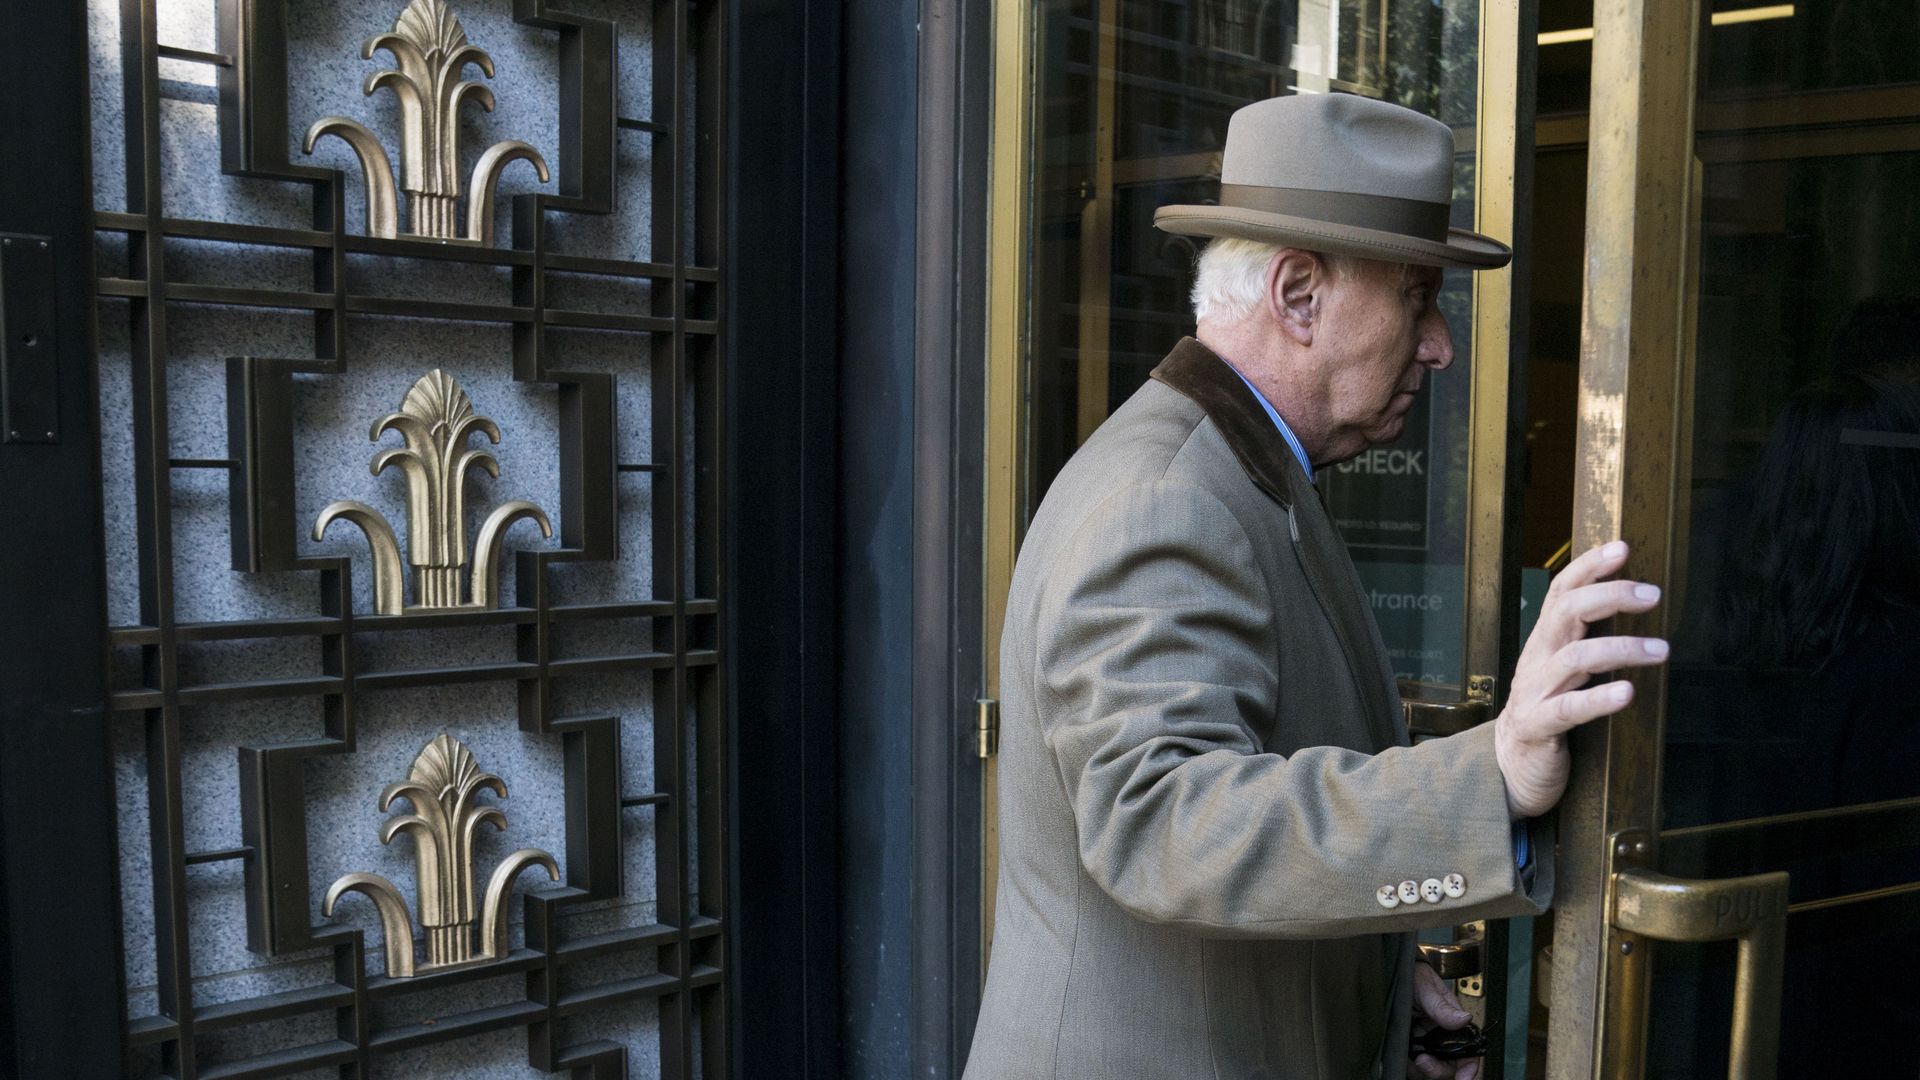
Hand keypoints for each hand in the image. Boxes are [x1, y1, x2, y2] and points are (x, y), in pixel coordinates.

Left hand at [1410, 960, 1479, 1079]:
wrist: (1390, 971)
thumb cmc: (1413, 975)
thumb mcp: (1426, 988)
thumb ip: (1442, 1006)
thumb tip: (1464, 1018)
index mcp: (1452, 1024)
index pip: (1468, 1051)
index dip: (1468, 1068)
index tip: (1463, 1077)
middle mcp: (1440, 1037)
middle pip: (1449, 1066)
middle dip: (1439, 1071)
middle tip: (1423, 1062)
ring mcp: (1424, 1043)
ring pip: (1430, 1070)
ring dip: (1421, 1070)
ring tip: (1410, 1057)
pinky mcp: (1407, 1047)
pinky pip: (1411, 1066)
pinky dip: (1407, 1066)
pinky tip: (1401, 1055)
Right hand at [1494, 540, 1667, 817]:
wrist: (1512, 763)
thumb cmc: (1550, 708)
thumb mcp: (1565, 667)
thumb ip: (1587, 638)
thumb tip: (1636, 602)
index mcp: (1545, 640)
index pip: (1562, 591)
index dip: (1589, 566)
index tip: (1623, 548)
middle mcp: (1537, 658)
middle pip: (1567, 613)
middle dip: (1610, 597)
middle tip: (1652, 594)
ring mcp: (1535, 691)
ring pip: (1574, 658)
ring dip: (1620, 649)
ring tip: (1660, 650)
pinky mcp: (1538, 726)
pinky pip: (1569, 709)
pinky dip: (1599, 699)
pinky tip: (1627, 692)